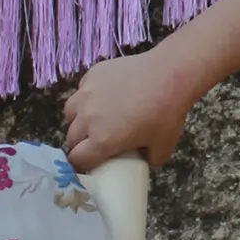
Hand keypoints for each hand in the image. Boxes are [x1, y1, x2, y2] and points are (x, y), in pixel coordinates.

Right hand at [63, 46, 195, 171]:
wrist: (169, 74)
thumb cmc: (167, 113)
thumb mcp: (164, 147)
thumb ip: (150, 160)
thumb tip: (143, 159)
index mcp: (102, 140)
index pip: (78, 159)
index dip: (82, 165)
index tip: (89, 163)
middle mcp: (88, 117)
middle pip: (71, 138)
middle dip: (80, 144)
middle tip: (94, 143)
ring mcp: (86, 93)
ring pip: (70, 113)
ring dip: (77, 120)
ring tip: (92, 119)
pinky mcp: (91, 75)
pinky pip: (80, 91)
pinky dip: (86, 98)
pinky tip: (103, 97)